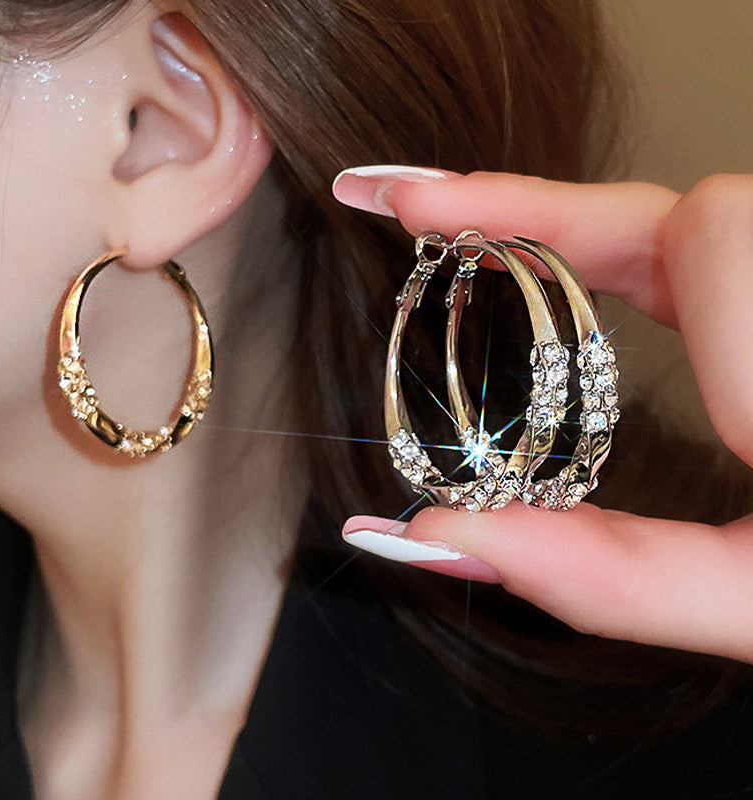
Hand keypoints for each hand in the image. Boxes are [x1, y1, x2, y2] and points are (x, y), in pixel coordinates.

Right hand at [332, 167, 752, 664]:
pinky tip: (567, 277)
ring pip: (702, 226)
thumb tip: (437, 536)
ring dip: (589, 247)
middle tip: (408, 205)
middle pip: (687, 208)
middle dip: (536, 209)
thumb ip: (606, 576)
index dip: (533, 213)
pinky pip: (711, 254)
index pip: (697, 231)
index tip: (405, 205)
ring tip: (464, 241)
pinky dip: (629, 259)